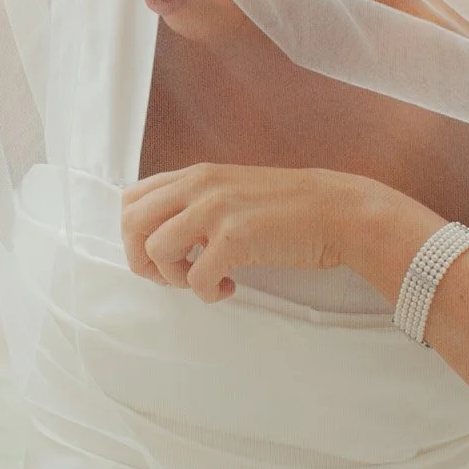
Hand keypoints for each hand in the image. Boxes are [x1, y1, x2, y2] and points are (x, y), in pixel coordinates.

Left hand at [120, 164, 433, 301]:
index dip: (135, 235)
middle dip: (143, 260)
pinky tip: (231, 287)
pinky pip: (195, 279)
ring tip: (206, 278)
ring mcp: (215, 209)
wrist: (338, 211)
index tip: (163, 255)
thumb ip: (195, 202)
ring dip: (175, 277)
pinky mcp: (235, 238)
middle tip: (174, 275)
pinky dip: (208, 293)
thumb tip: (158, 234)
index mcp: (194, 175)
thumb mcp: (230, 192)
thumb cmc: (286, 209)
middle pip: (130, 224)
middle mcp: (198, 186)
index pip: (130, 200)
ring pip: (156, 250)